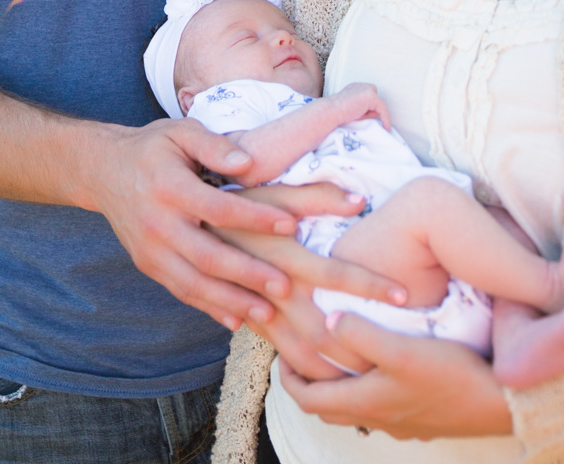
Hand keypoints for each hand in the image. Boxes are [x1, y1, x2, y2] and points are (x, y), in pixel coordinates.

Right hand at [87, 117, 300, 329]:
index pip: (218, 209)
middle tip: (285, 286)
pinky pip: (181, 291)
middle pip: (207, 256)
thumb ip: (214, 145)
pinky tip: (238, 319)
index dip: (255, 219)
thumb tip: (248, 164)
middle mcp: (157, 223)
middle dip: (248, 274)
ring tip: (268, 313)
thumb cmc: (153, 149)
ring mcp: (150, 250)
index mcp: (168, 188)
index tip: (291, 225)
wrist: (104, 171)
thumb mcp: (181, 132)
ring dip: (231, 301)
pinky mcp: (148, 265)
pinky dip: (209, 307)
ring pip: (193, 283)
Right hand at [210, 184, 406, 375]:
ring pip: (293, 350)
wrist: (158, 208)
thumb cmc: (229, 198)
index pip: (335, 271)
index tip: (405, 296)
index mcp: (279, 248)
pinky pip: (268, 349)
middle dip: (359, 342)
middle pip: (320, 325)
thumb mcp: (269, 187)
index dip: (370, 283)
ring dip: (330, 366)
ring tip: (367, 374)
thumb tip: (359, 201)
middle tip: (397, 353)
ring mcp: (248, 305)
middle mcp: (264, 282)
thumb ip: (314, 195)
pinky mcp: (233, 315)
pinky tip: (322, 375)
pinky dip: (296, 367)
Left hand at [280, 311, 512, 438]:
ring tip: (336, 363)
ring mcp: (402, 423)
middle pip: (327, 408)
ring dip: (338, 389)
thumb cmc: (453, 375)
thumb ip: (360, 335)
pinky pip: (382, 410)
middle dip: (308, 384)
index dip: (287, 378)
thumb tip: (326, 320)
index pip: (307, 398)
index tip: (280, 355)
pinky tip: (381, 373)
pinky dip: (367, 393)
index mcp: (363, 402)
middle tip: (301, 358)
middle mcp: (378, 418)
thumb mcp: (402, 349)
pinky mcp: (423, 420)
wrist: (506, 404)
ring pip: (355, 410)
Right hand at [331, 82, 390, 130]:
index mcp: (353, 88)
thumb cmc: (335, 115)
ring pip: (378, 103)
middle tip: (361, 118)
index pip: (366, 96)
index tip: (367, 119)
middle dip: (371, 108)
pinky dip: (385, 119)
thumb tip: (377, 114)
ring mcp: (365, 89)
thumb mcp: (351, 111)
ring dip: (371, 113)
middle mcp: (359, 86)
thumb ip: (363, 110)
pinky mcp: (371, 96)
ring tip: (360, 120)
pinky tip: (385, 128)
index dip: (367, 108)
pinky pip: (382, 109)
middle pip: (374, 97)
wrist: (329, 112)